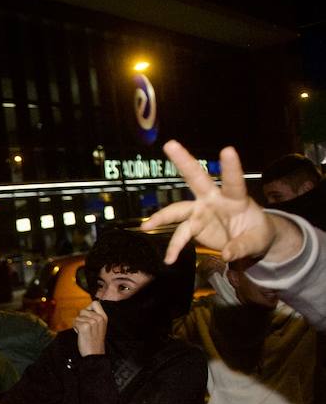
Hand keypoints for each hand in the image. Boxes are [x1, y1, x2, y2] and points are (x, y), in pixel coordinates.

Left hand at [73, 301, 106, 355]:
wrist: (94, 353)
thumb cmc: (94, 341)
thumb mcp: (99, 326)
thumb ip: (94, 317)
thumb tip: (85, 309)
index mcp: (104, 317)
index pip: (95, 303)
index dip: (88, 308)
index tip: (87, 316)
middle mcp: (99, 318)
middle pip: (83, 310)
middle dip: (81, 318)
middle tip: (86, 328)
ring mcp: (92, 322)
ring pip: (78, 317)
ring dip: (78, 324)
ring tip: (84, 332)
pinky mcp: (84, 327)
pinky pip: (75, 322)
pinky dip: (75, 328)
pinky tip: (80, 334)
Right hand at [143, 142, 301, 263]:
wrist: (248, 242)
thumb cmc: (257, 234)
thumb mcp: (258, 240)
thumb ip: (243, 246)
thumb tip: (227, 254)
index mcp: (235, 198)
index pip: (233, 181)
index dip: (231, 167)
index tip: (227, 150)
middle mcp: (213, 199)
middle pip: (196, 178)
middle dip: (183, 162)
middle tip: (170, 144)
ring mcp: (200, 212)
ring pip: (177, 210)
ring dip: (162, 217)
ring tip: (146, 227)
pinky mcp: (193, 226)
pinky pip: (179, 236)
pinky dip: (174, 248)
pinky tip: (169, 259)